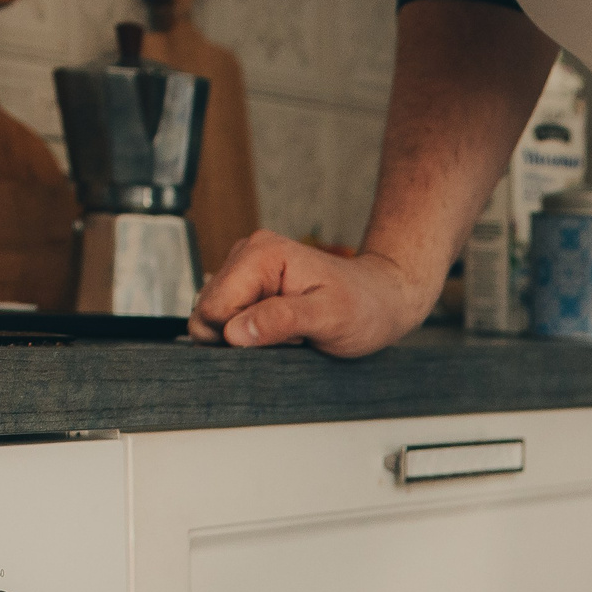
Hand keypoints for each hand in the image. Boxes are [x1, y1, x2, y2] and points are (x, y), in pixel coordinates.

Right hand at [188, 230, 433, 354]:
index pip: (213, 308)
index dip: (239, 335)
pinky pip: (231, 320)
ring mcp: (245, 270)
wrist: (382, 300)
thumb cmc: (364, 307)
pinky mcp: (249, 286)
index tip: (284, 336)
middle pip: (209, 314)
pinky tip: (284, 329)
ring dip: (250, 336)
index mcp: (260, 255)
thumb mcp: (329, 318)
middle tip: (290, 335)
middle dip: (243, 336)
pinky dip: (254, 333)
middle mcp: (246, 255)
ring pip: (217, 320)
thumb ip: (281, 321)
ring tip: (291, 331)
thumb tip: (234, 333)